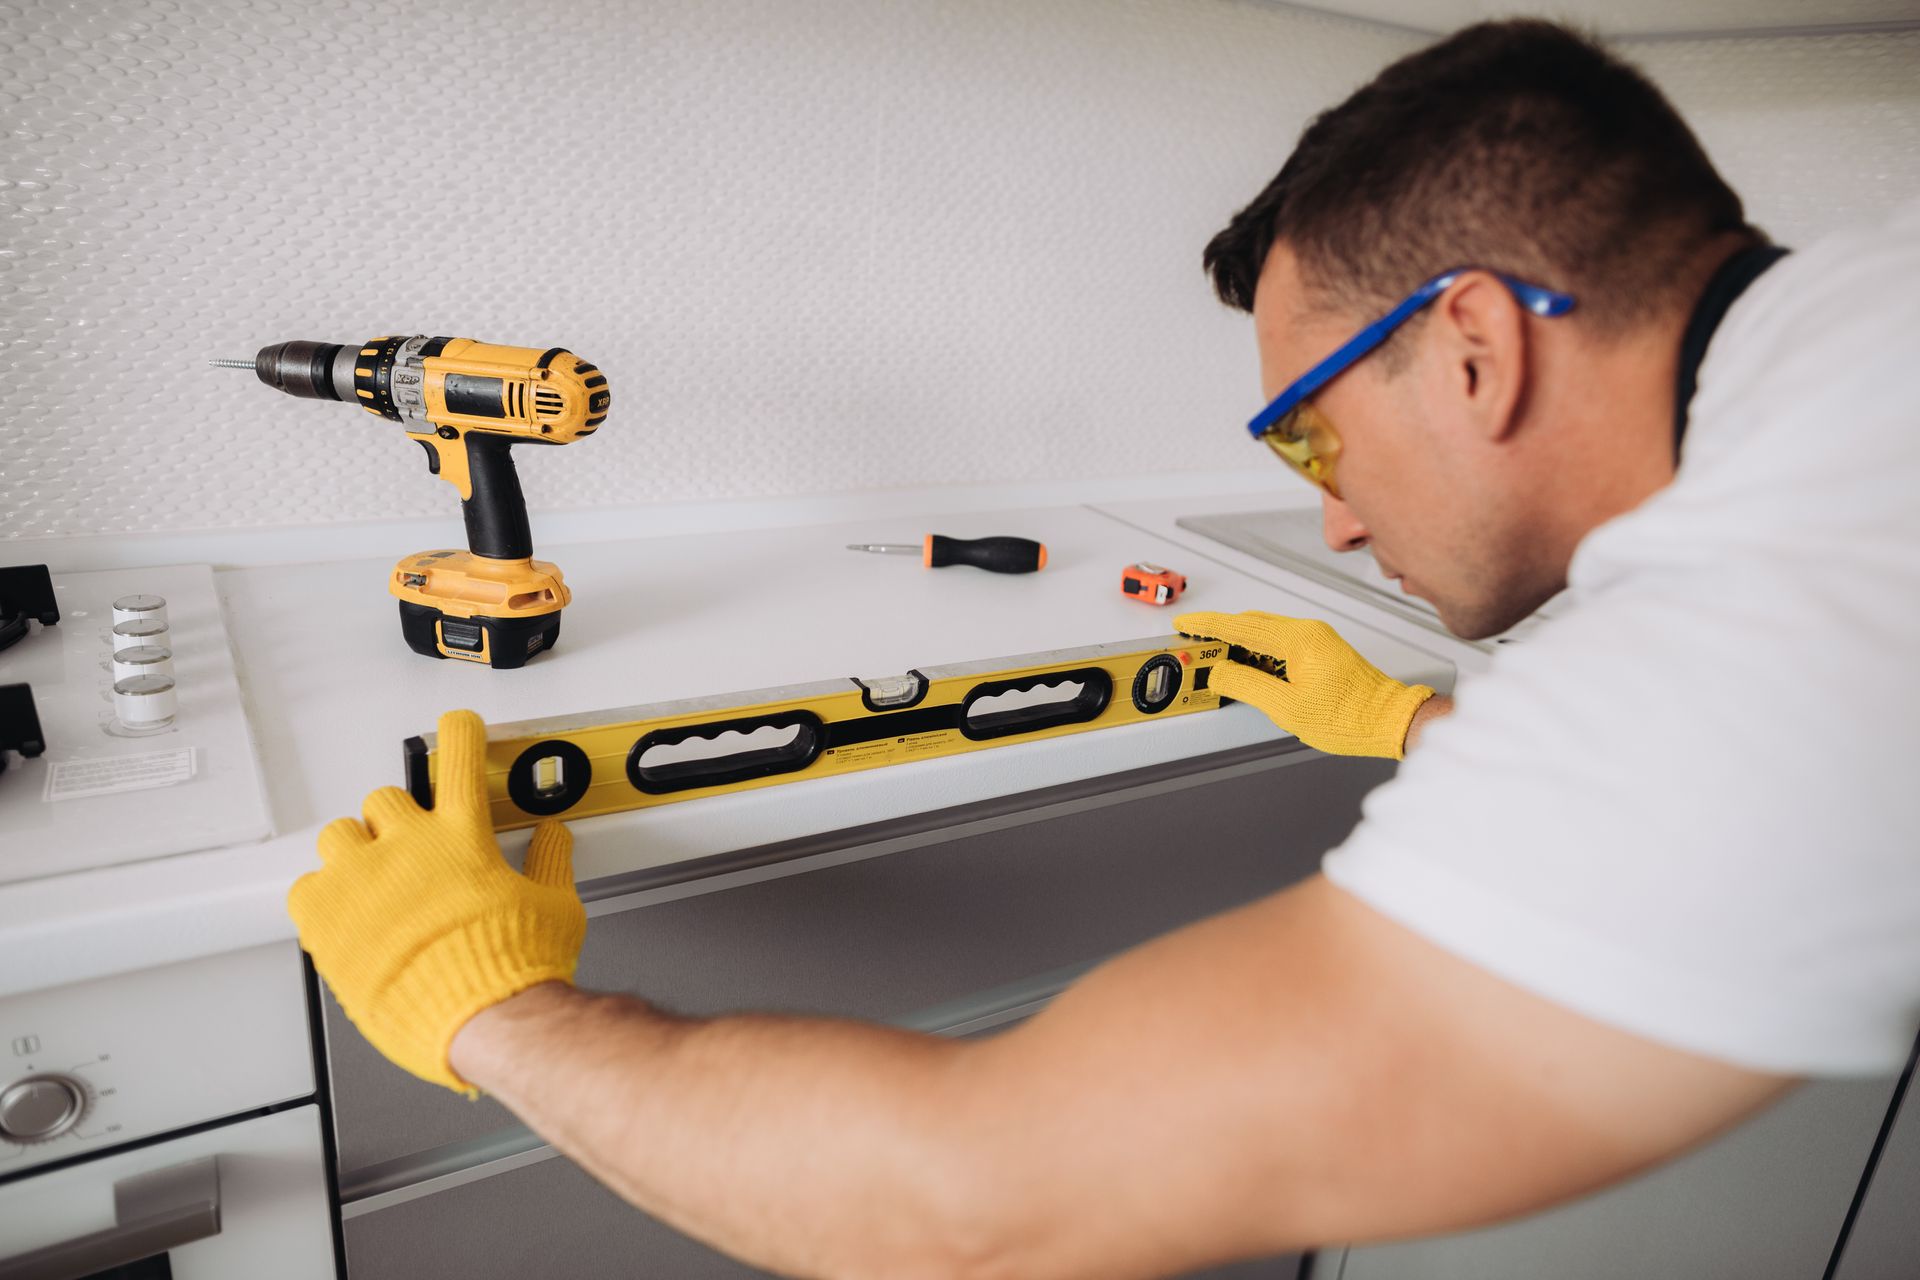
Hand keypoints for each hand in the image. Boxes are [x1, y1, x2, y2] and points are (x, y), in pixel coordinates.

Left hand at [288, 709, 586, 1092]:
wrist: (482, 1022)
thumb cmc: (516, 972)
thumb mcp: (554, 908)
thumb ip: (548, 865)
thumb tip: (553, 841)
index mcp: (464, 837)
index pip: (460, 760)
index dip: (459, 735)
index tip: (455, 725)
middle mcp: (409, 846)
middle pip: (384, 799)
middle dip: (396, 821)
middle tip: (408, 851)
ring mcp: (363, 879)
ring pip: (339, 836)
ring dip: (354, 853)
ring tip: (370, 884)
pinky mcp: (327, 918)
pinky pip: (306, 888)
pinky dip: (322, 899)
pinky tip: (344, 918)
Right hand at [1176, 611, 1434, 759]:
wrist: (1387, 720)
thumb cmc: (1350, 716)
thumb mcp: (1286, 707)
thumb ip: (1246, 686)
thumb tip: (1220, 672)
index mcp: (1298, 639)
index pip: (1240, 626)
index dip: (1207, 625)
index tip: (1186, 625)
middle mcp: (1308, 631)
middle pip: (1251, 624)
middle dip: (1220, 634)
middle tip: (1196, 648)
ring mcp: (1317, 638)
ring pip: (1265, 632)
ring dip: (1240, 644)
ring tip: (1219, 664)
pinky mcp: (1322, 649)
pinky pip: (1280, 641)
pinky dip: (1259, 651)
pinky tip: (1251, 669)